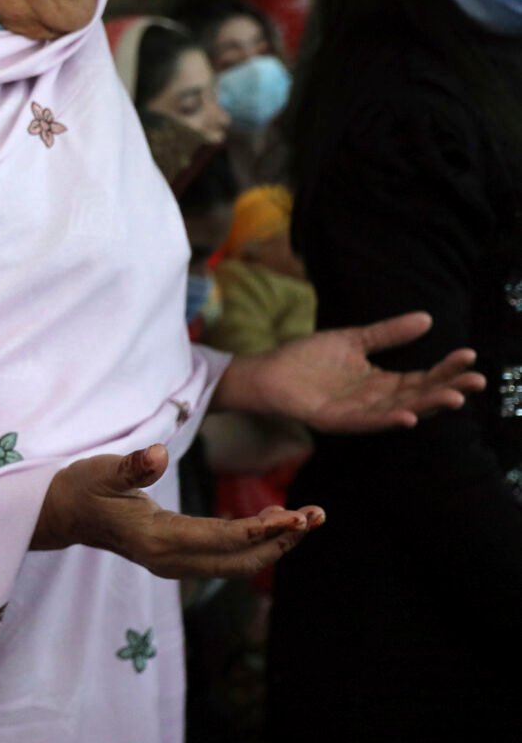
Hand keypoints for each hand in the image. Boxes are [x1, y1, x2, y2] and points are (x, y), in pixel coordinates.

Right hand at [31, 443, 322, 578]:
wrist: (63, 515)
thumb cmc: (82, 488)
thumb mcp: (102, 470)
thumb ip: (131, 465)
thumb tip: (155, 453)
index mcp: (156, 540)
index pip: (220, 539)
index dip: (261, 530)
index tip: (296, 516)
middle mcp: (170, 560)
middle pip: (239, 561)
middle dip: (281, 542)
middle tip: (317, 516)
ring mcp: (174, 563)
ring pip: (237, 563)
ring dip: (274, 544)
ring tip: (306, 517)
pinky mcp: (178, 558)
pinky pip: (226, 557)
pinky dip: (255, 542)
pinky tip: (274, 520)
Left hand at [214, 312, 483, 430]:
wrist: (265, 372)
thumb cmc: (306, 358)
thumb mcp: (353, 340)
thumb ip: (387, 333)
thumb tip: (427, 318)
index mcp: (381, 383)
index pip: (422, 378)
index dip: (446, 368)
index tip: (469, 355)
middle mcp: (374, 401)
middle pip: (419, 397)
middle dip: (449, 388)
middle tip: (477, 380)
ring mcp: (356, 413)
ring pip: (400, 411)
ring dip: (428, 406)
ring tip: (455, 397)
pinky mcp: (334, 421)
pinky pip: (366, 423)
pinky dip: (388, 420)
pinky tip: (409, 416)